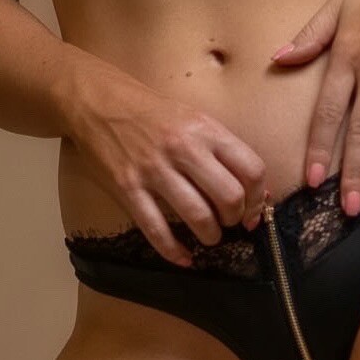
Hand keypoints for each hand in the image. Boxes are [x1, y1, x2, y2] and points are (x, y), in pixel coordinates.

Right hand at [64, 64, 269, 267]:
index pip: (251, 168)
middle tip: (229, 222)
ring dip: (210, 236)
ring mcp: (154, 170)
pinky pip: (156, 230)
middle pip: (228, 197)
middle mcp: (183, 148)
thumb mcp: (193, 118)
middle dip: (235, 219)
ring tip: (209, 236)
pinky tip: (183, 258)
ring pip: (197, 217)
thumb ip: (222, 150)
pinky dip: (174, 252)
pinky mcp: (128, 188)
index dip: (259, 197)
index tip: (253, 210)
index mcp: (205, 129)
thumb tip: (255, 190)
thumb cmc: (153, 111)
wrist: (100, 102)